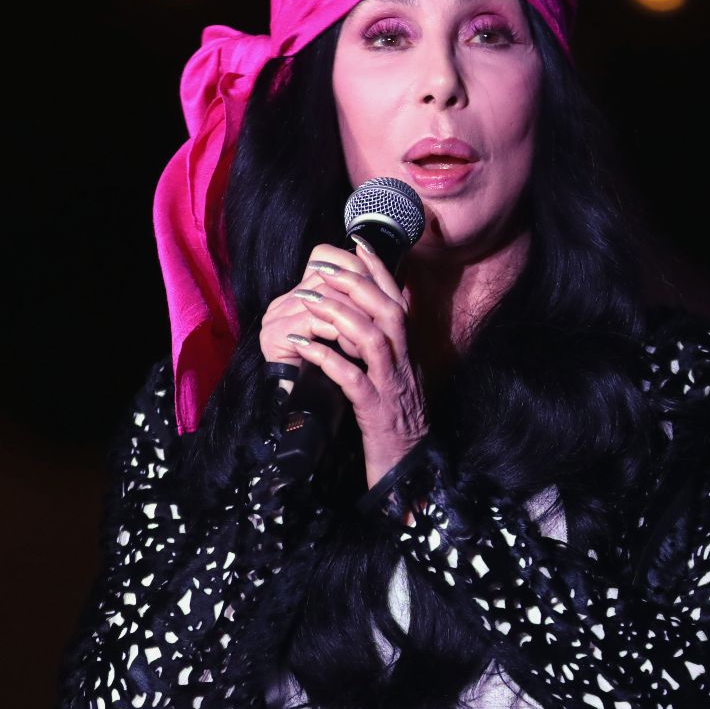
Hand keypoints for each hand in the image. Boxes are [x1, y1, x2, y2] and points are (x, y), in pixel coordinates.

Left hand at [257, 236, 429, 488]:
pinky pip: (351, 378)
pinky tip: (300, 346)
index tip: (356, 242)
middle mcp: (404, 362)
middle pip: (387, 310)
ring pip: (372, 338)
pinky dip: (325, 358)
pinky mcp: (375, 410)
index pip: (397, 300)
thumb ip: (386, 344)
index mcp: (407, 351)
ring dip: (339, 314)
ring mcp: (391, 385)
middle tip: (321, 267)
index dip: (378, 269)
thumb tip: (372, 313)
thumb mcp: (394, 375)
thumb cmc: (395, 420)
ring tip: (307, 300)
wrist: (409, 466)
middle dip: (355, 283)